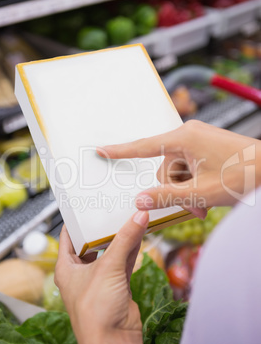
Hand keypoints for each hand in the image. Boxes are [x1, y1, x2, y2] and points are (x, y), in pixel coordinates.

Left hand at [55, 211, 155, 343]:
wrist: (112, 341)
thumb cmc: (95, 310)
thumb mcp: (108, 267)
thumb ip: (125, 239)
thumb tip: (138, 216)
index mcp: (66, 267)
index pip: (68, 236)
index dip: (76, 221)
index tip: (86, 206)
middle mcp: (81, 273)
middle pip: (91, 243)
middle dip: (102, 228)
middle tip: (111, 210)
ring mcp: (99, 280)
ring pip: (110, 252)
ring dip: (120, 238)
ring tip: (128, 218)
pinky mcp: (116, 286)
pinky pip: (123, 262)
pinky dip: (130, 249)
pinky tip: (138, 235)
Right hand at [97, 120, 260, 211]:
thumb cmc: (243, 176)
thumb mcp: (200, 192)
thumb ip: (165, 197)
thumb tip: (139, 200)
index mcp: (184, 138)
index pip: (143, 146)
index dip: (120, 151)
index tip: (101, 150)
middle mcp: (188, 135)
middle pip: (164, 169)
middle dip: (175, 191)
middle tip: (194, 208)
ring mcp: (198, 140)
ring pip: (177, 172)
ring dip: (187, 191)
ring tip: (205, 205)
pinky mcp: (206, 147)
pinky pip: (189, 168)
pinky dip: (195, 184)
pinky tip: (208, 195)